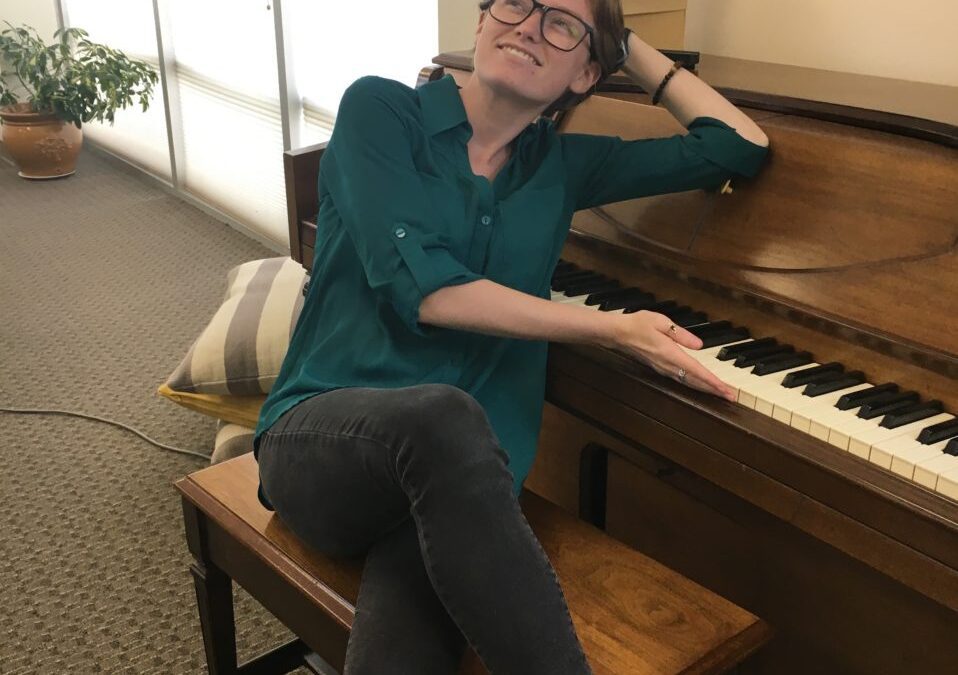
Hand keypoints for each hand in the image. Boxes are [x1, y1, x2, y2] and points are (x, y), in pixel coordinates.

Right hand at [609, 310, 735, 400]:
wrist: (617, 334)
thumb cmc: (637, 324)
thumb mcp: (661, 322)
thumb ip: (681, 334)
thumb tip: (699, 345)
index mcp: (670, 354)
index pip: (696, 371)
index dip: (713, 382)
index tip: (726, 390)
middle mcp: (667, 365)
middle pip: (694, 381)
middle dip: (713, 389)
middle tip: (730, 396)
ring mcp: (663, 369)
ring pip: (688, 382)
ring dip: (704, 388)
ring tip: (719, 392)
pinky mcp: (660, 368)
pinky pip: (680, 379)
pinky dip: (694, 383)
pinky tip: (699, 384)